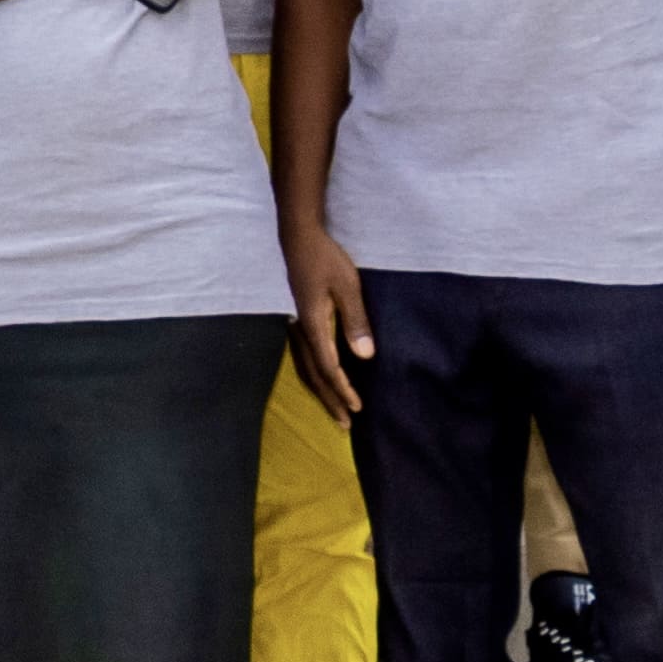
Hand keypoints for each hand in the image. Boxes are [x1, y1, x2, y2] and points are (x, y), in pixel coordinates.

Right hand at [287, 219, 375, 419]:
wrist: (299, 238)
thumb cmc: (326, 259)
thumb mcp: (348, 286)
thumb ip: (356, 321)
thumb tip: (365, 356)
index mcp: (313, 325)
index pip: (328, 367)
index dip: (342, 389)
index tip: (357, 407)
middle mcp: (301, 330)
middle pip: (313, 374)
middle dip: (330, 400)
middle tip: (345, 424)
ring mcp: (297, 326)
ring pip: (305, 368)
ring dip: (321, 391)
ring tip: (335, 409)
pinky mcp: (299, 320)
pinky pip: (304, 357)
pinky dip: (314, 375)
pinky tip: (322, 380)